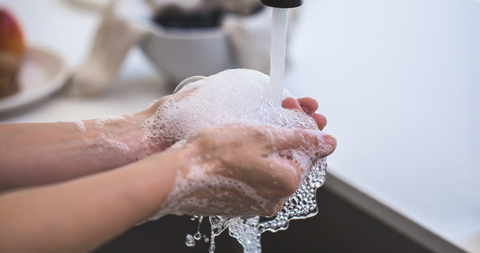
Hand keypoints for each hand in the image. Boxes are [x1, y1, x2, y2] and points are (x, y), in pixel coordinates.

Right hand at [156, 123, 335, 217]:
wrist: (177, 175)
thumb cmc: (215, 153)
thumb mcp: (263, 135)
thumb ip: (300, 138)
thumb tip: (328, 141)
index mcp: (286, 182)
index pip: (308, 152)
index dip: (301, 126)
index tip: (292, 108)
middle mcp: (274, 199)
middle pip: (291, 161)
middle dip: (287, 134)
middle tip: (277, 111)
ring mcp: (255, 204)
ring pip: (271, 170)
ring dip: (268, 148)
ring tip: (253, 127)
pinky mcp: (238, 203)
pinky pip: (254, 180)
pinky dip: (252, 162)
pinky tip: (238, 148)